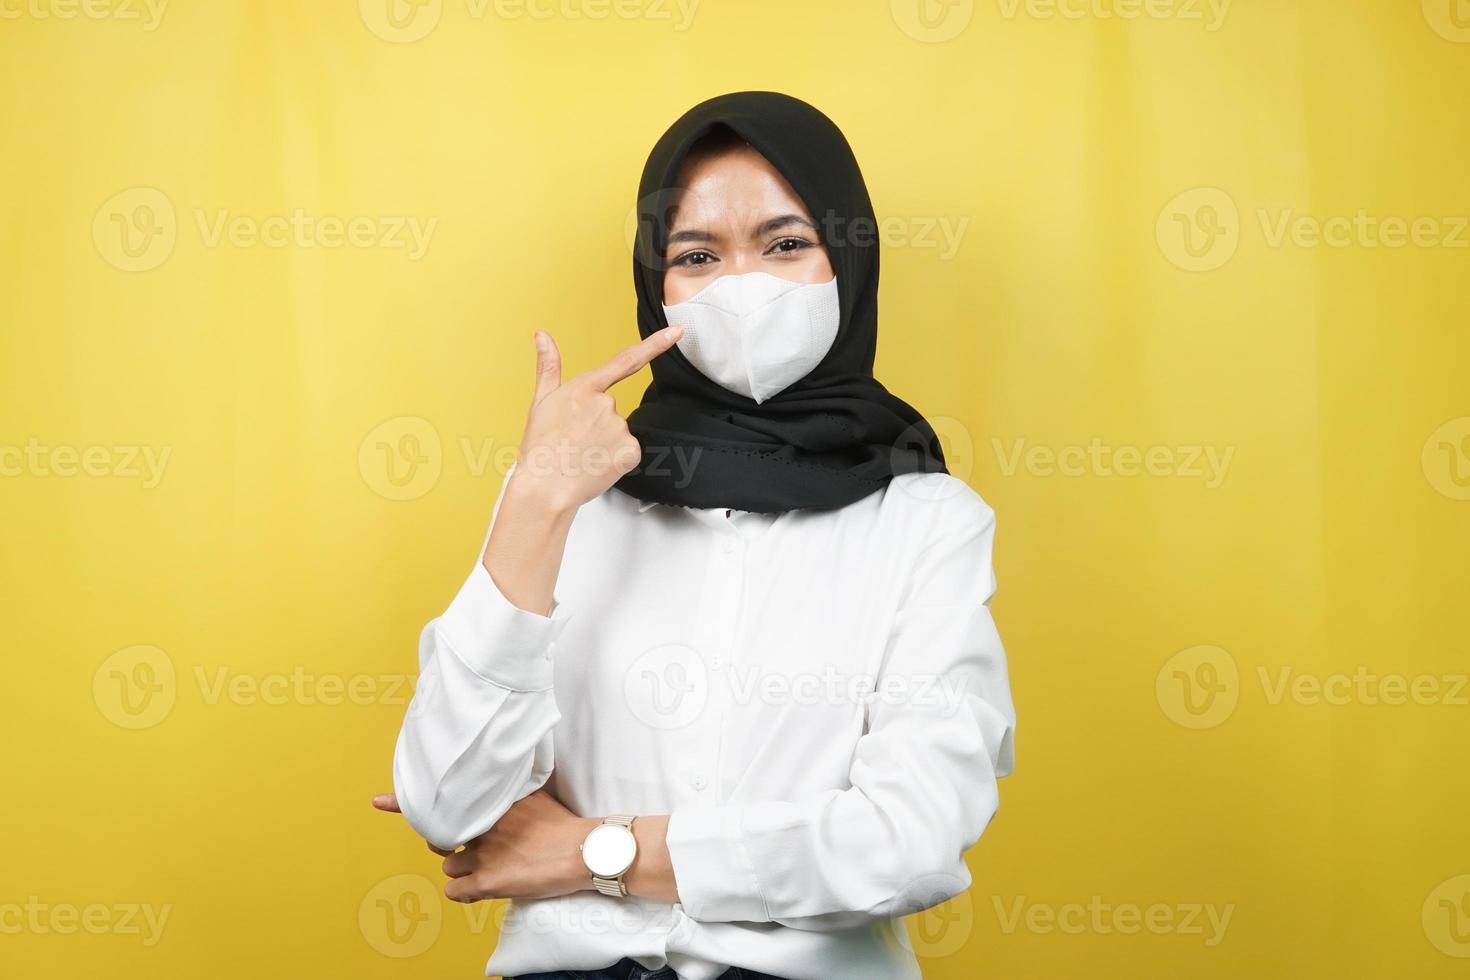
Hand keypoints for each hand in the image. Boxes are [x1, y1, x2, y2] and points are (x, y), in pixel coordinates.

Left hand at [372, 789, 596, 901]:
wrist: (586, 850)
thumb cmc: (564, 824)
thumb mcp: (534, 794)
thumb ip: (509, 791)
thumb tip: (499, 784)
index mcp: (491, 800)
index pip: (442, 799)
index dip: (403, 802)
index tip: (377, 801)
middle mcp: (482, 824)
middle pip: (442, 837)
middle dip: (450, 843)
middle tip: (475, 847)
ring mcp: (484, 852)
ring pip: (449, 866)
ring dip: (464, 869)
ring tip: (493, 867)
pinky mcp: (490, 880)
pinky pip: (456, 891)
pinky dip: (466, 892)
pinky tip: (485, 887)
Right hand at [510, 326, 681, 513]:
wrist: (545, 488)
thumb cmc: (540, 446)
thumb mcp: (540, 402)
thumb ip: (548, 366)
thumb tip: (542, 335)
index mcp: (585, 388)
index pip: (626, 360)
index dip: (655, 344)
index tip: (677, 332)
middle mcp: (606, 403)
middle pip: (611, 409)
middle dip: (596, 423)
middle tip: (574, 441)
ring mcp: (620, 427)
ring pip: (619, 431)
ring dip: (604, 442)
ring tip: (581, 454)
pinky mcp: (630, 451)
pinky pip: (628, 450)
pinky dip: (615, 458)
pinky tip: (595, 464)